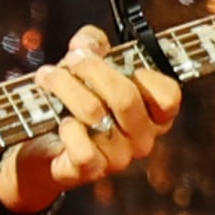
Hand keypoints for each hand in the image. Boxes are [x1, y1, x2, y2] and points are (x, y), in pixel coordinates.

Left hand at [0, 24, 179, 214]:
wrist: (46, 147)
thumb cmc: (76, 101)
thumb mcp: (88, 66)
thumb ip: (92, 43)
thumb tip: (88, 44)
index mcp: (154, 114)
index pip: (168, 97)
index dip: (145, 75)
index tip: (119, 62)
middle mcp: (142, 139)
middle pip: (125, 97)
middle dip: (92, 70)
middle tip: (71, 60)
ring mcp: (118, 158)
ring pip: (95, 115)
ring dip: (66, 88)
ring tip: (48, 77)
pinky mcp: (89, 171)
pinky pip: (83, 149)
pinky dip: (68, 130)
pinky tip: (60, 121)